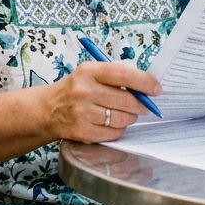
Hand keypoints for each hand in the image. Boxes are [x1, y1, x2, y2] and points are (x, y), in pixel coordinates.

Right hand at [44, 61, 161, 144]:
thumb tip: (147, 87)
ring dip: (130, 118)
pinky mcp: (82, 132)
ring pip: (122, 119)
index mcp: (89, 71)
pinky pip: (113, 133)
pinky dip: (118, 129)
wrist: (47, 109)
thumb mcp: (90, 73)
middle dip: (141, 105)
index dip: (145, 82)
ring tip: (125, 114)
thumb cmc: (76, 89)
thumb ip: (116, 76)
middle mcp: (84, 91)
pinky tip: (112, 123)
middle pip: (126, 100)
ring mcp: (82, 113)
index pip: (124, 75)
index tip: (157, 89)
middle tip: (143, 106)